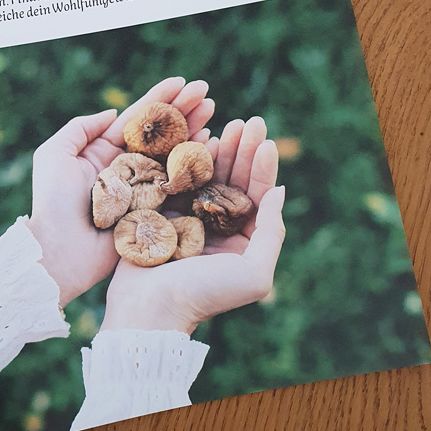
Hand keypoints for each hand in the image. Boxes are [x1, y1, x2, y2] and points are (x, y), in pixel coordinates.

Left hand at [29, 77, 215, 306]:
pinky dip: (196, 162)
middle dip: (183, 109)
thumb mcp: (54, 154)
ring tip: (212, 109)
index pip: (138, 119)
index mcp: (105, 151)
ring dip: (194, 129)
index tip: (181, 81)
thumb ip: (80, 128)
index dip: (160, 99)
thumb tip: (113, 113)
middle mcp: (128, 167)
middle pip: (161, 131)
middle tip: (205, 90)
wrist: (59, 249)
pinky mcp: (156, 210)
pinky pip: (180, 182)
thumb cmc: (52, 201)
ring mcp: (144, 188)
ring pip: (173, 152)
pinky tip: (212, 143)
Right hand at [100, 117, 285, 334]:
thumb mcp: (254, 274)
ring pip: (207, 174)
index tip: (267, 141)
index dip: (263, 167)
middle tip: (250, 122)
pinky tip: (198, 137)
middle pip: (234, 180)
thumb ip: (271, 233)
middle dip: (244, 150)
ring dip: (219, 149)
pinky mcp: (161, 211)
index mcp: (240, 241)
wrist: (150, 308)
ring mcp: (187, 217)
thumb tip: (280, 192)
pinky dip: (188, 157)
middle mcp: (216, 226)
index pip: (257, 196)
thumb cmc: (205, 295)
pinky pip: (177, 178)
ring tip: (228, 124)